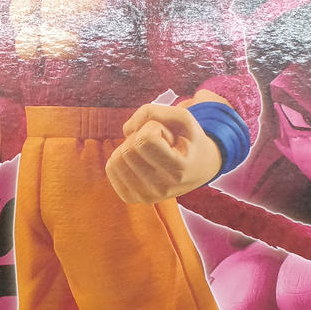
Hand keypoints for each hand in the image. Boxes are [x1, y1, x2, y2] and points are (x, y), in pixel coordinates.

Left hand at [105, 103, 222, 203]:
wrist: (200, 169)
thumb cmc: (188, 139)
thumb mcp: (183, 117)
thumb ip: (153, 111)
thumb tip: (125, 130)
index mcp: (179, 170)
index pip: (146, 139)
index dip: (154, 128)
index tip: (169, 136)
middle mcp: (162, 188)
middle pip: (128, 148)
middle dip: (141, 137)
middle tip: (160, 144)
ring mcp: (146, 197)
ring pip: (115, 159)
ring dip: (131, 147)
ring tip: (150, 153)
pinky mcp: (132, 198)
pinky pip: (111, 168)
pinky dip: (121, 157)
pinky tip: (140, 161)